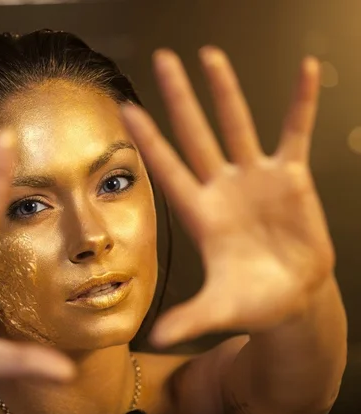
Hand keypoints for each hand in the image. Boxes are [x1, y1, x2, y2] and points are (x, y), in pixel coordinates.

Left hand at [122, 47, 334, 346]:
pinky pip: (295, 133)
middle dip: (180, 98)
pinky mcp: (290, 178)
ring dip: (226, 90)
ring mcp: (254, 179)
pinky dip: (302, 103)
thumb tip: (156, 337)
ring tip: (211, 55)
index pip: (167, 169)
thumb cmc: (252, 301)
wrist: (291, 296)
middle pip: (195, 134)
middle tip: (161, 59)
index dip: (148, 140)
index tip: (125, 108)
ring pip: (237, 125)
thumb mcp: (221, 308)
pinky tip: (308, 72)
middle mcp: (221, 188)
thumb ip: (189, 317)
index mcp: (201, 215)